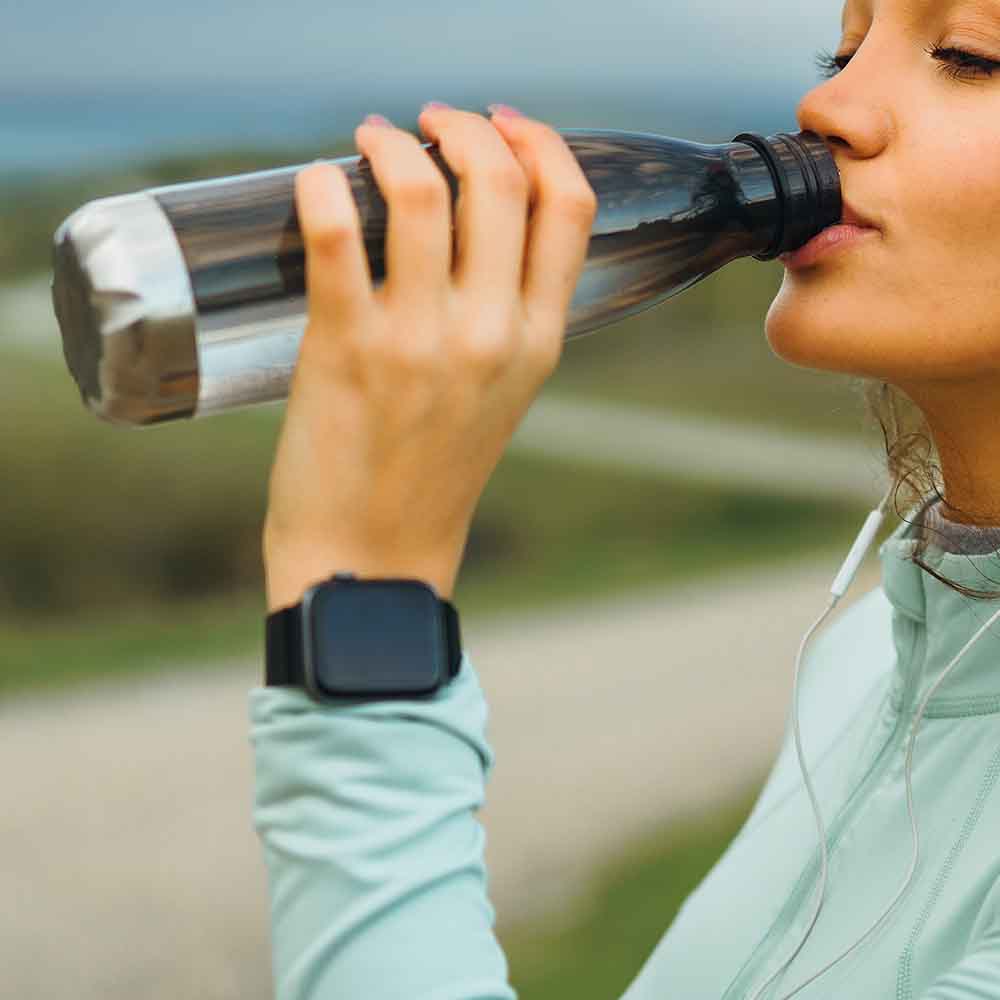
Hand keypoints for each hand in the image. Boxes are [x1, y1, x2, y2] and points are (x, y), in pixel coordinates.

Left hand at [262, 104, 597, 611]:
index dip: (540, 144)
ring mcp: (420, 341)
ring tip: (372, 142)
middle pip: (501, 181)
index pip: (569, 208)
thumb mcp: (502, 393)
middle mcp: (492, 335)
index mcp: (540, 342)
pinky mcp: (346, 349)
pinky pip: (339, 234)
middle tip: (429, 125)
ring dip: (393, 145)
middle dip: (465, 128)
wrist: (374, 552)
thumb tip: (473, 221)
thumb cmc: (433, 472)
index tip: (501, 125)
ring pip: (424, 193)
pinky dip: (324, 187)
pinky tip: (318, 183)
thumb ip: (508, 315)